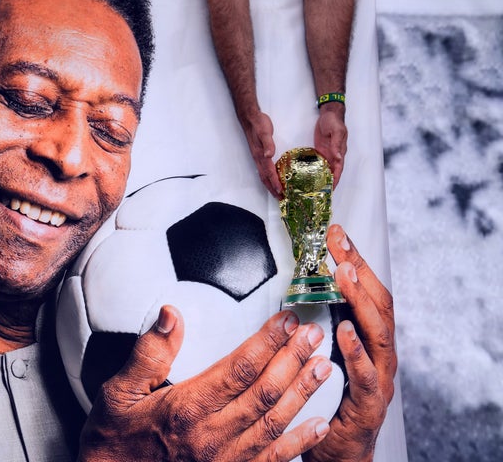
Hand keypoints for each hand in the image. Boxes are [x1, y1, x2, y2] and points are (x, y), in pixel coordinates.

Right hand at [79, 307, 333, 461]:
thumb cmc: (115, 439)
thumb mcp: (117, 393)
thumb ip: (147, 354)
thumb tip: (172, 315)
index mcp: (187, 408)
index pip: (239, 368)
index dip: (268, 341)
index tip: (287, 320)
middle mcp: (212, 435)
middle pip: (265, 392)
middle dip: (294, 359)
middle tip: (314, 333)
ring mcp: (225, 459)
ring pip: (275, 422)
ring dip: (303, 393)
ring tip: (325, 366)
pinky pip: (273, 459)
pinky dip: (300, 442)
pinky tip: (320, 425)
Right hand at [240, 110, 283, 198]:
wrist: (250, 118)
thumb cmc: (258, 124)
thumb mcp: (264, 131)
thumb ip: (268, 143)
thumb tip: (269, 154)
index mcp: (260, 155)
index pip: (269, 172)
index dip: (275, 182)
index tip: (281, 191)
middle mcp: (258, 158)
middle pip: (265, 178)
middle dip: (272, 189)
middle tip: (280, 198)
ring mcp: (258, 157)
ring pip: (263, 175)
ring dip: (270, 185)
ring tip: (277, 193)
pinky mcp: (259, 154)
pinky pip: (264, 170)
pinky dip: (268, 177)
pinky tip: (273, 178)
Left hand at [303, 225, 396, 461]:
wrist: (338, 452)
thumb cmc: (328, 399)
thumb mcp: (323, 354)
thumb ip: (318, 324)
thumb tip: (294, 288)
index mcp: (368, 340)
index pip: (366, 293)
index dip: (354, 262)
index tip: (335, 234)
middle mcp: (380, 354)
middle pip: (378, 305)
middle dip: (359, 271)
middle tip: (340, 244)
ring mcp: (380, 378)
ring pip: (378, 334)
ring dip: (361, 302)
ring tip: (344, 275)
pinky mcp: (370, 405)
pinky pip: (366, 375)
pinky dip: (356, 352)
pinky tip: (344, 331)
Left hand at [313, 105, 346, 187]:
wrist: (328, 114)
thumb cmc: (334, 121)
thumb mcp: (336, 131)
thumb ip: (336, 144)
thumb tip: (338, 157)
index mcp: (340, 151)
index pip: (338, 169)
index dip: (336, 179)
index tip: (332, 188)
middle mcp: (334, 155)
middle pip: (332, 172)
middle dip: (328, 182)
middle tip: (322, 193)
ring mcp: (327, 153)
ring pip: (325, 169)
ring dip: (321, 178)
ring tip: (315, 189)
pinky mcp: (321, 151)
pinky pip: (318, 163)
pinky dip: (315, 170)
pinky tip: (310, 177)